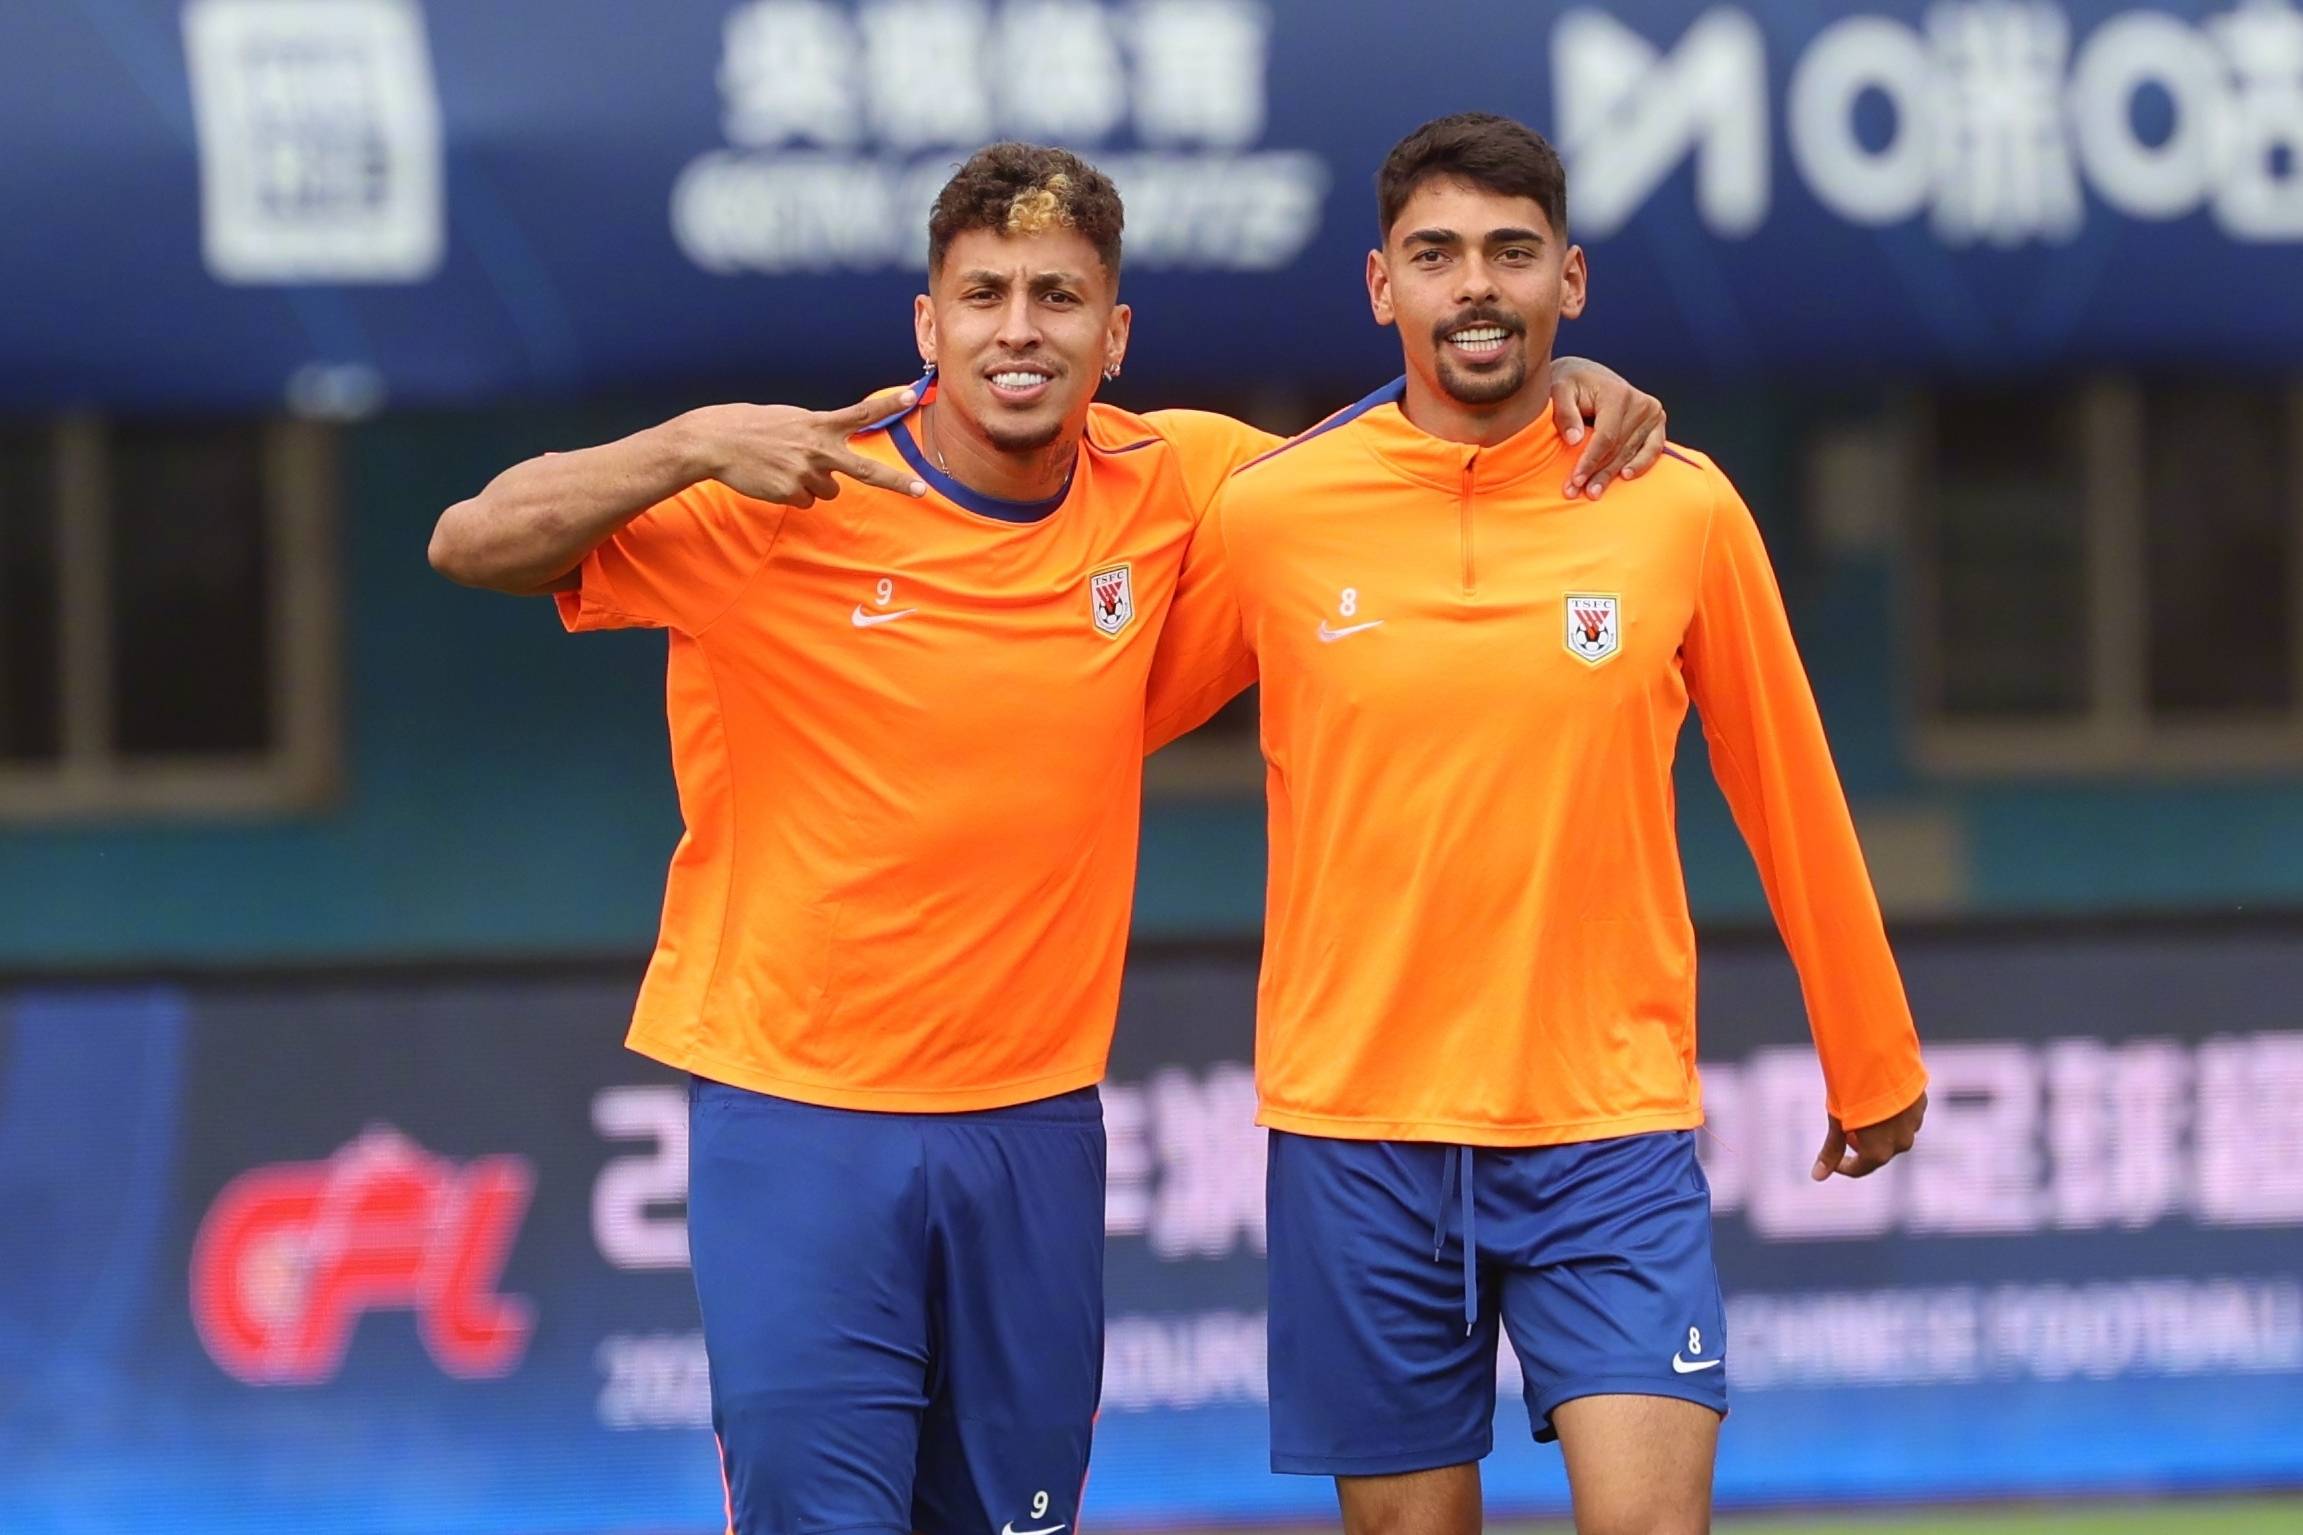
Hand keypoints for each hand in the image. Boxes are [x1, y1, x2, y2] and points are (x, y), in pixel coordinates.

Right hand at [692, 385, 927, 508]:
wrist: (716, 441)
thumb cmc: (753, 428)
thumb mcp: (791, 419)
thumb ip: (818, 432)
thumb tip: (834, 453)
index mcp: (818, 424)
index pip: (861, 412)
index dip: (888, 404)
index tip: (912, 395)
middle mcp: (818, 448)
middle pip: (866, 470)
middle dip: (896, 482)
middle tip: (922, 491)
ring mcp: (806, 472)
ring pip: (829, 491)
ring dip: (814, 484)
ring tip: (785, 467)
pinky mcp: (791, 493)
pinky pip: (806, 501)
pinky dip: (793, 494)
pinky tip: (773, 479)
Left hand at [1548, 358, 1668, 500]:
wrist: (1586, 374)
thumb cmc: (1570, 384)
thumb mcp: (1559, 391)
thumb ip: (1565, 413)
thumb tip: (1573, 440)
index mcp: (1618, 393)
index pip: (1606, 437)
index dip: (1590, 460)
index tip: (1574, 480)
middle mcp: (1640, 403)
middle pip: (1618, 448)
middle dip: (1597, 473)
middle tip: (1576, 493)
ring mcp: (1652, 413)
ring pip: (1631, 453)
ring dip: (1611, 475)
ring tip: (1594, 492)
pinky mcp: (1657, 422)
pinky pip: (1653, 449)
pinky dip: (1640, 465)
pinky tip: (1625, 477)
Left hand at [1811, 1090, 1926, 1180]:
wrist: (1879, 1061)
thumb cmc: (1852, 1094)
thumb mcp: (1837, 1121)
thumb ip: (1831, 1150)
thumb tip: (1816, 1177)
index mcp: (1879, 1152)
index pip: (1861, 1168)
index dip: (1845, 1166)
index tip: (1835, 1159)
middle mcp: (1901, 1143)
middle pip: (1880, 1151)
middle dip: (1864, 1144)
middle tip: (1849, 1129)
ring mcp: (1914, 1124)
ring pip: (1896, 1134)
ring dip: (1881, 1129)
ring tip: (1864, 1111)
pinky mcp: (1921, 1104)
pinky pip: (1907, 1116)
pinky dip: (1893, 1113)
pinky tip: (1880, 1098)